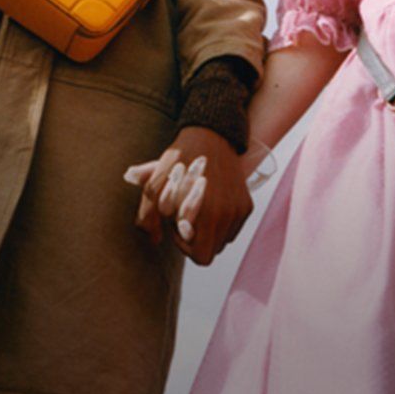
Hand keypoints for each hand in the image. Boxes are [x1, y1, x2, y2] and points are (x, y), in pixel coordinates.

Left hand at [125, 127, 251, 266]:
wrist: (210, 136)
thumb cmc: (179, 162)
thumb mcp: (154, 186)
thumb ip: (147, 218)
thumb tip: (154, 240)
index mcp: (209, 216)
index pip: (202, 256)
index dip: (186, 247)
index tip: (178, 226)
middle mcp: (229, 216)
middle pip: (212, 250)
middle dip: (196, 239)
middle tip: (185, 217)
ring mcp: (240, 210)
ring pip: (223, 240)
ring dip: (209, 231)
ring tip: (197, 209)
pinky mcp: (247, 203)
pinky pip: (233, 227)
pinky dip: (220, 222)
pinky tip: (209, 203)